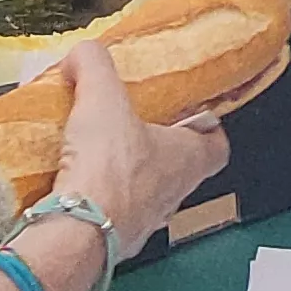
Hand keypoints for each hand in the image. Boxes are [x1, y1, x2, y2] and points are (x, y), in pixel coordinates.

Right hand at [45, 41, 230, 266]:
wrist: (77, 230)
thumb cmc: (108, 169)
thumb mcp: (103, 98)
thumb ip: (95, 65)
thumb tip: (84, 53)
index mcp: (188, 159)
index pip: (217, 144)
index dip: (206, 126)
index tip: (189, 112)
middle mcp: (175, 194)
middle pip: (178, 167)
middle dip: (155, 146)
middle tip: (129, 125)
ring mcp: (146, 220)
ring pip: (144, 192)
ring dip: (124, 174)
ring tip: (94, 151)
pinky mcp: (114, 237)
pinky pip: (110, 213)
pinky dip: (96, 198)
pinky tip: (73, 181)